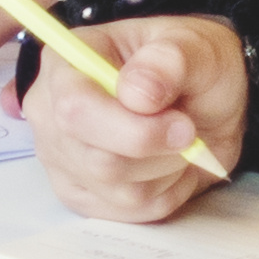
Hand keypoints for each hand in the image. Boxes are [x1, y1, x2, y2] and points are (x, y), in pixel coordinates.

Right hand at [29, 14, 246, 220]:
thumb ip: (168, 60)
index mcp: (67, 63)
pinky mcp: (83, 194)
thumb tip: (138, 92)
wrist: (208, 101)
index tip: (181, 125)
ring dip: (166, 171)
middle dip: (157, 152)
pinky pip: (128, 212)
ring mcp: (62, 158)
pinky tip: (171, 165)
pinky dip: (165, 193)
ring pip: (117, 191)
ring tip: (181, 143)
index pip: (74, 109)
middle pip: (96, 159)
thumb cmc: (191, 66)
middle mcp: (50, 112)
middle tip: (190, 132)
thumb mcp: (194, 46)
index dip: (130, 128)